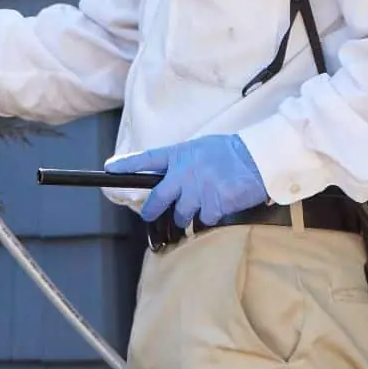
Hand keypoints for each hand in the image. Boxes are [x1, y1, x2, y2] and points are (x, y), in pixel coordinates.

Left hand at [109, 135, 267, 228]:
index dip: (127, 164)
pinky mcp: (214, 205)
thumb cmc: (228, 153)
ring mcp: (199, 191)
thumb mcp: (199, 149)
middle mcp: (185, 173)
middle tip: (148, 216)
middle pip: (159, 198)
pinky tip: (218, 207)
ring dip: (187, 215)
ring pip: (182, 214)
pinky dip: (209, 217)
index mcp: (179, 155)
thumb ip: (181, 163)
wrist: (258, 159)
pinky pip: (205, 219)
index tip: (109, 169)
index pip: (147, 159)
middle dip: (151, 210)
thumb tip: (170, 178)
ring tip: (197, 207)